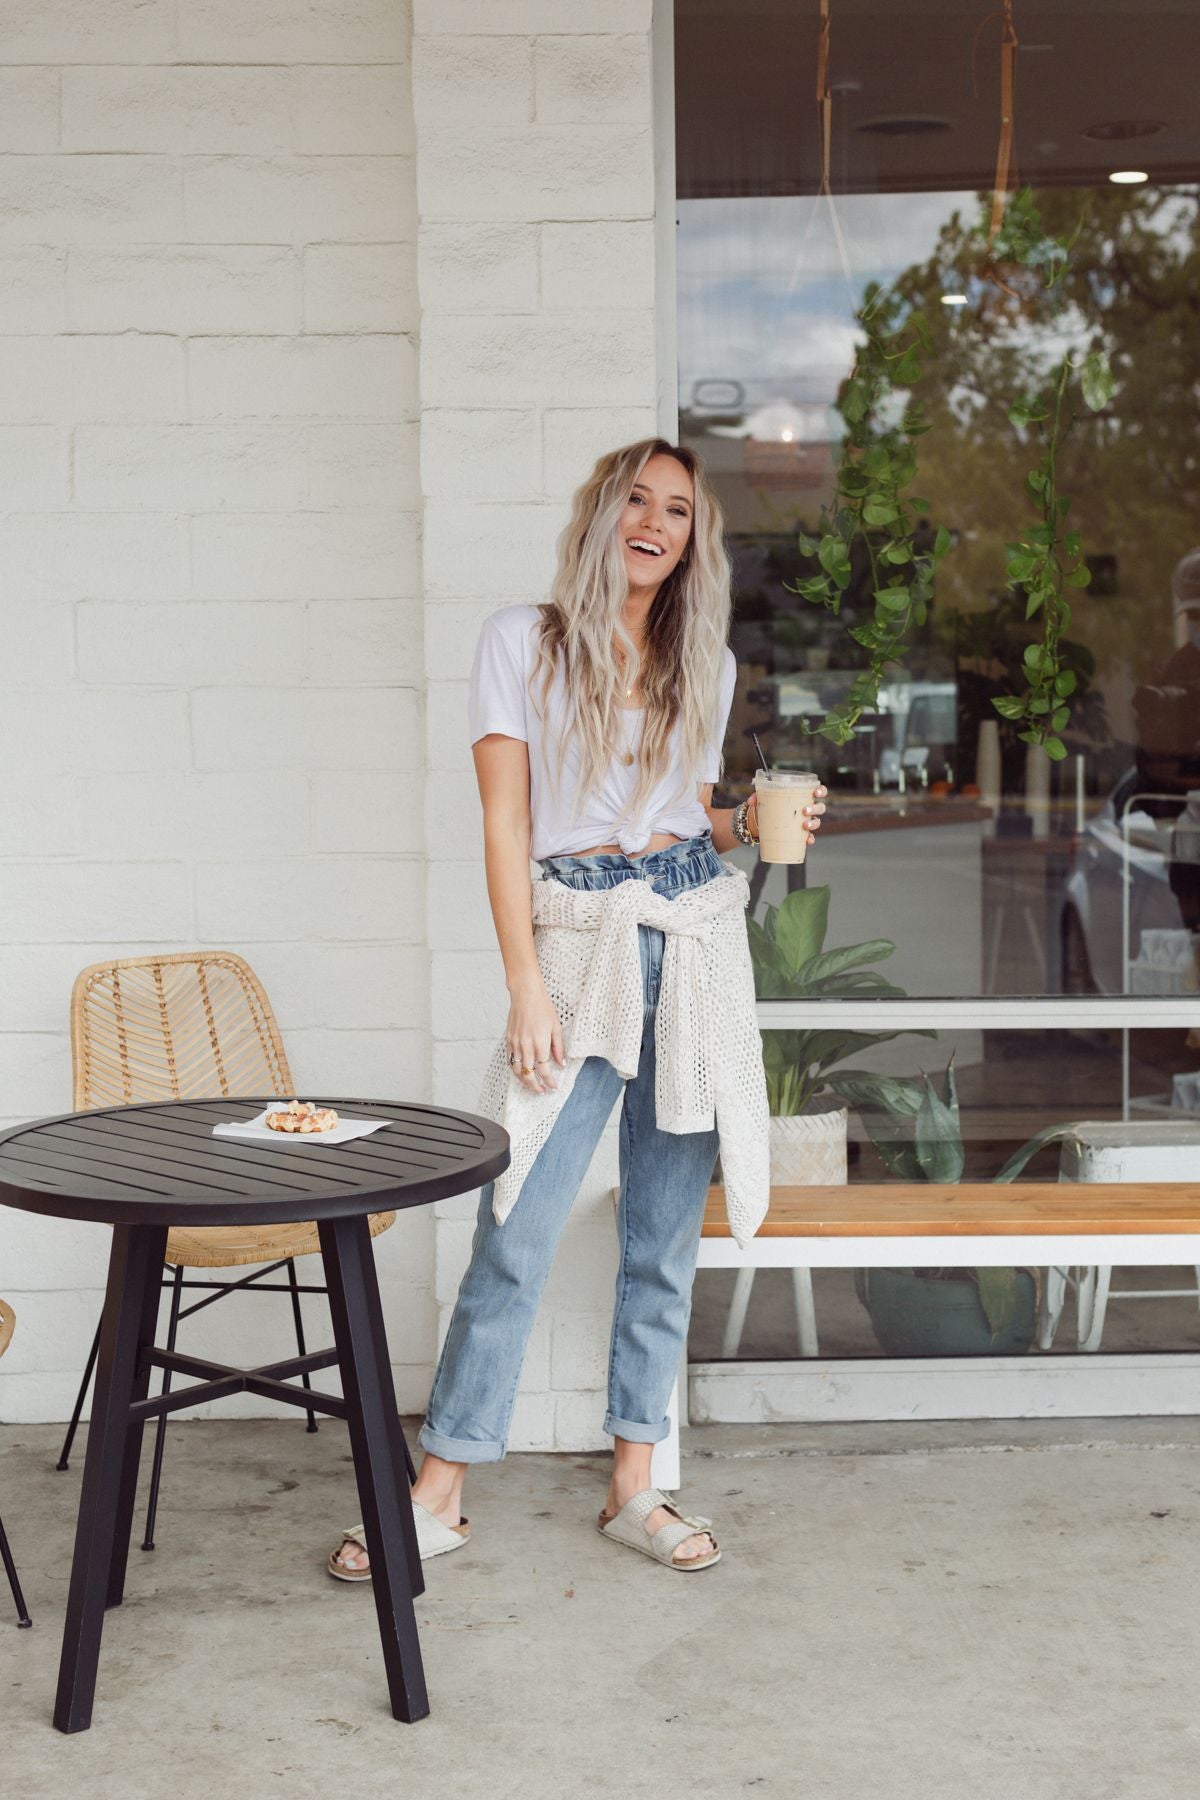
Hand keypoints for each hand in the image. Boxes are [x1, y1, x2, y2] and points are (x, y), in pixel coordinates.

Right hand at [505, 973, 565, 1094]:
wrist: (525, 994)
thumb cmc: (543, 1007)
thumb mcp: (556, 1027)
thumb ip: (558, 1047)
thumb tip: (561, 1063)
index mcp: (540, 1043)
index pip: (544, 1070)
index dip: (549, 1081)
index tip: (552, 1087)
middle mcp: (526, 1046)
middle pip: (528, 1074)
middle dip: (535, 1086)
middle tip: (541, 1091)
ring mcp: (515, 1043)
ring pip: (516, 1069)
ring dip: (523, 1080)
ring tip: (530, 1085)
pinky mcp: (508, 1039)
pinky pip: (510, 1059)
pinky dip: (515, 1068)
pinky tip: (521, 1071)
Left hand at [746, 783, 828, 847]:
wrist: (761, 824)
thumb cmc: (767, 807)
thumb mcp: (762, 800)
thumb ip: (757, 797)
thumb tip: (751, 801)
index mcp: (801, 797)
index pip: (818, 791)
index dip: (821, 791)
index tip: (816, 792)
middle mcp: (806, 809)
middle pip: (820, 807)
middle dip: (815, 808)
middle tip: (804, 810)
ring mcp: (805, 822)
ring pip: (817, 822)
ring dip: (814, 823)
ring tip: (804, 825)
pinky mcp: (800, 834)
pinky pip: (809, 837)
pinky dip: (810, 839)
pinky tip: (807, 840)